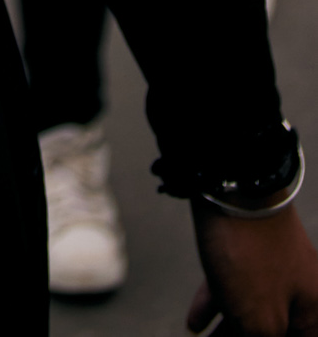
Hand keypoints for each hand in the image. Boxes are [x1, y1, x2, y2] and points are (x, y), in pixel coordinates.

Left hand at [188, 204, 317, 334]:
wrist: (229, 182)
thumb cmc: (251, 251)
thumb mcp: (258, 321)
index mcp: (316, 313)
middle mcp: (302, 293)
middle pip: (280, 334)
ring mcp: (275, 273)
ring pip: (255, 318)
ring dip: (231, 336)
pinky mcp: (250, 255)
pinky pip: (237, 294)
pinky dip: (220, 312)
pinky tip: (196, 324)